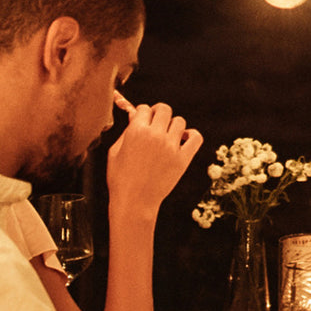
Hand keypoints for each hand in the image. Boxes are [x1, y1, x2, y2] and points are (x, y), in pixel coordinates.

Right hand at [107, 100, 202, 217]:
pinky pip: (196, 137)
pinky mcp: (183, 159)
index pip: (145, 108)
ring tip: (167, 135)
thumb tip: (135, 116)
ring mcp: (171, 147)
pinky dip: (192, 135)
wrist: (134, 202)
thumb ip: (126, 131)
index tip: (143, 120)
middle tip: (156, 123)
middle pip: (164, 109)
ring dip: (173, 126)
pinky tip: (183, 140)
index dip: (143, 113)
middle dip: (158, 114)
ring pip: (179, 121)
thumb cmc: (120, 178)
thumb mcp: (114, 151)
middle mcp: (155, 135)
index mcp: (136, 131)